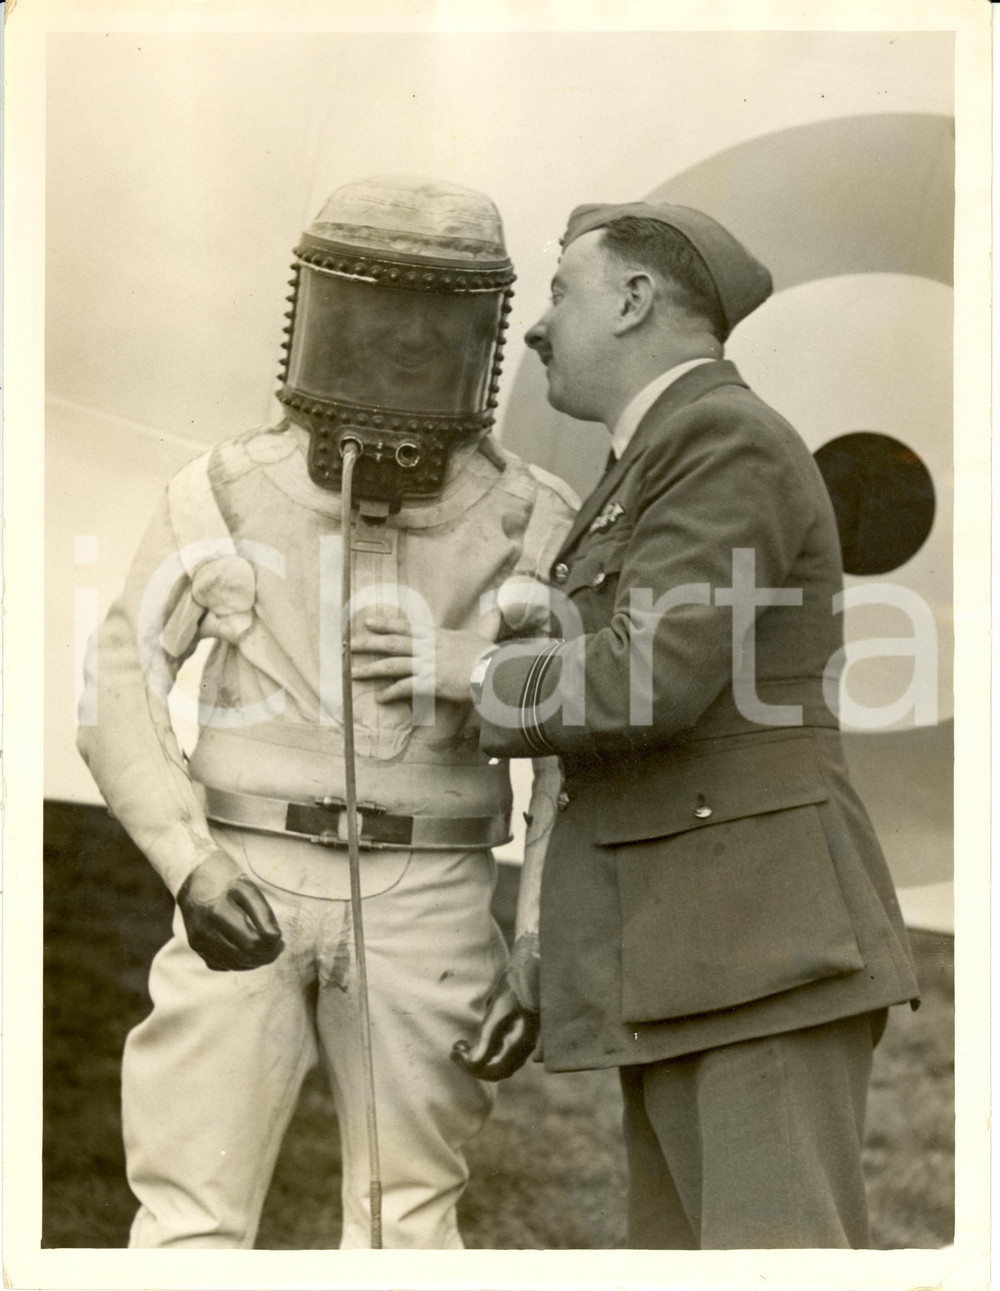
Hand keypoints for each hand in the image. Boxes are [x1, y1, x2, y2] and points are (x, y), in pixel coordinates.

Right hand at [177, 849, 283, 970]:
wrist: (193, 877)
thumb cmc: (226, 881)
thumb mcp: (248, 888)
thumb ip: (264, 913)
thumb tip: (275, 938)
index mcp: (219, 911)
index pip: (253, 942)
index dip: (272, 944)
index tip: (280, 937)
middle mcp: (205, 930)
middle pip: (245, 956)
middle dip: (267, 954)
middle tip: (277, 945)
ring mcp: (198, 941)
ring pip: (235, 964)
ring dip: (255, 959)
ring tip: (265, 945)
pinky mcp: (196, 947)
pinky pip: (223, 965)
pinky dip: (240, 961)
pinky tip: (247, 949)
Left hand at [350, 612, 492, 703]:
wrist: (494, 670)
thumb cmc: (490, 655)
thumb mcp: (483, 634)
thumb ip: (483, 624)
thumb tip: (496, 611)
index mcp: (436, 636)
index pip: (405, 628)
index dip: (385, 624)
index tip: (368, 622)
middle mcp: (427, 648)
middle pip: (392, 644)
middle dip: (369, 643)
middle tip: (350, 644)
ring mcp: (427, 665)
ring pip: (392, 665)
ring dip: (371, 669)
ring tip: (354, 673)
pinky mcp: (429, 683)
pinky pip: (404, 688)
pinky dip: (390, 693)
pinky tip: (380, 698)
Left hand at [451, 974, 539, 1082]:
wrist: (533, 970)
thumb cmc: (514, 989)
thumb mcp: (497, 1012)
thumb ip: (486, 1038)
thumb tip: (474, 1062)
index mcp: (518, 1045)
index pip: (490, 1069)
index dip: (468, 1066)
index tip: (454, 1050)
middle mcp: (524, 1049)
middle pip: (496, 1072)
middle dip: (473, 1066)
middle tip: (457, 1049)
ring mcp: (526, 1043)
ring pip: (501, 1066)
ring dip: (481, 1062)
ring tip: (466, 1045)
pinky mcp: (524, 1035)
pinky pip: (506, 1056)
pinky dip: (490, 1056)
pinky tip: (481, 1041)